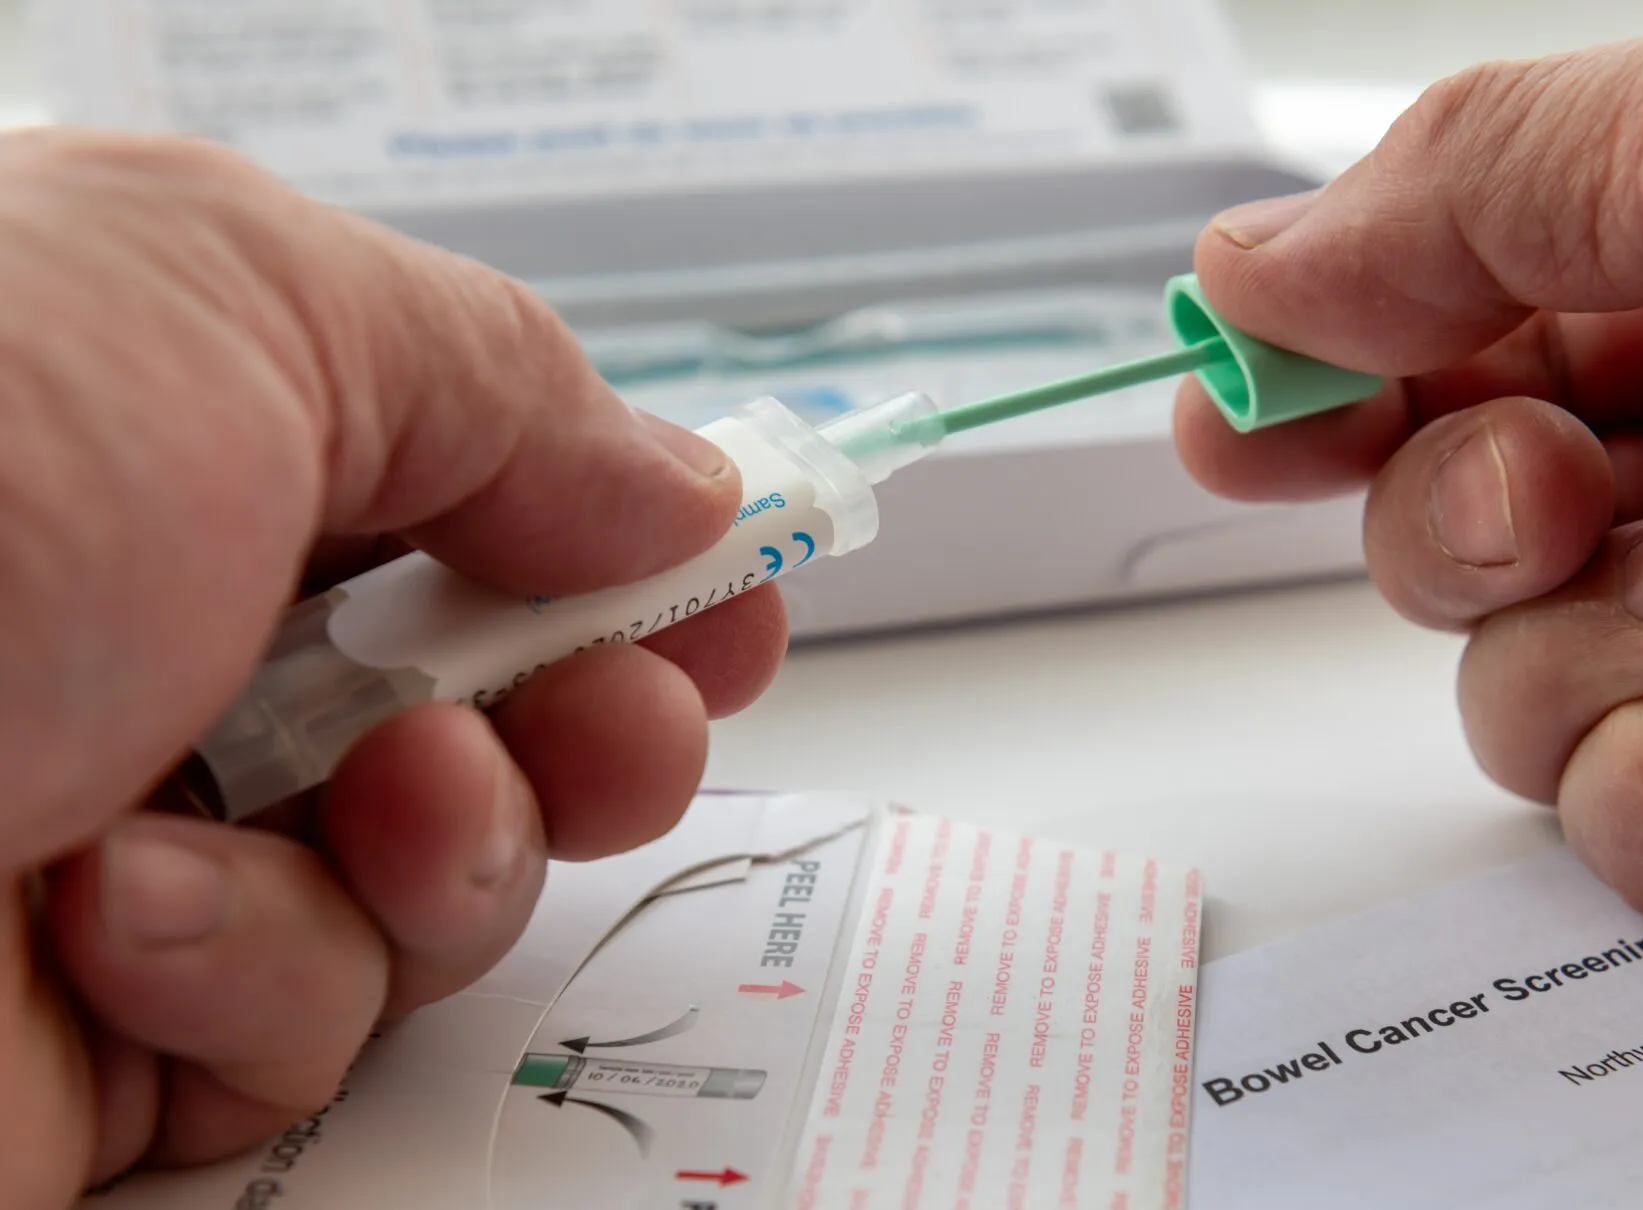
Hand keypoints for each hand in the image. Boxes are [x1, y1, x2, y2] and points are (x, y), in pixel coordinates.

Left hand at [0, 129, 785, 1206]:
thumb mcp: (237, 302)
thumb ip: (494, 376)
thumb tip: (674, 482)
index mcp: (181, 445)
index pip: (465, 503)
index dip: (621, 552)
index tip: (732, 599)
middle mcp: (157, 642)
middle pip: (486, 708)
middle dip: (601, 721)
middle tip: (630, 715)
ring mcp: (131, 847)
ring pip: (429, 888)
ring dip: (454, 845)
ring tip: (375, 807)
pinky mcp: (92, 1050)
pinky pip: (296, 1029)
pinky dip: (259, 973)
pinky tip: (129, 918)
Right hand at [1176, 0, 1642, 937]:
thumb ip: (1468, 176)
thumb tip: (1254, 266)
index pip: (1440, 336)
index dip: (1314, 376)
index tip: (1238, 414)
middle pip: (1439, 528)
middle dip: (1463, 516)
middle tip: (1567, 488)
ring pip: (1504, 693)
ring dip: (1606, 647)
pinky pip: (1613, 829)